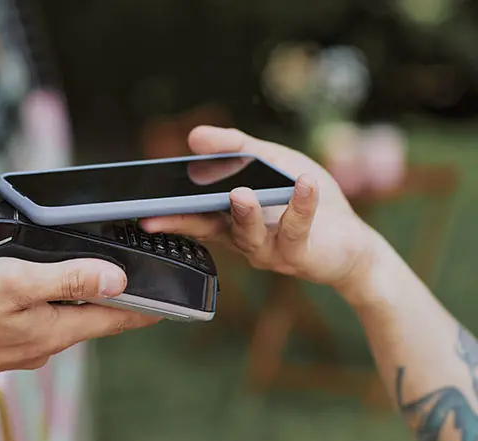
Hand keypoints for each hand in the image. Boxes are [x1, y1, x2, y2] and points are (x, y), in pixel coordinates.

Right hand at [0, 258, 159, 388]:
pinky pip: (39, 320)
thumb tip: (115, 278)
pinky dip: (49, 303)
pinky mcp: (3, 342)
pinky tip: (36, 288)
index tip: (169, 302)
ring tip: (89, 275)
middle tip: (133, 278)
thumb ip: (68, 278)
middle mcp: (45, 343)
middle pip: (93, 318)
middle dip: (114, 299)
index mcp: (56, 329)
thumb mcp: (17, 282)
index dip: (145, 307)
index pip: (116, 319)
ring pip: (65, 318)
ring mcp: (23, 346)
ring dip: (81, 298)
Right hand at [140, 126, 377, 290]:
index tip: (141, 207)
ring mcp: (268, 250)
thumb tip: (193, 136)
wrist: (349, 238)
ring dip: (243, 214)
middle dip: (180, 222)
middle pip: (207, 228)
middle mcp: (241, 237)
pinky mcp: (299, 254)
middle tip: (155, 217)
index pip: (191, 213)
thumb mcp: (272, 162)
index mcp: (227, 218)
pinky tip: (304, 182)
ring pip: (249, 235)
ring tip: (239, 193)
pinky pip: (296, 229)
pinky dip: (300, 205)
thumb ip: (235, 147)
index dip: (166, 211)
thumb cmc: (305, 199)